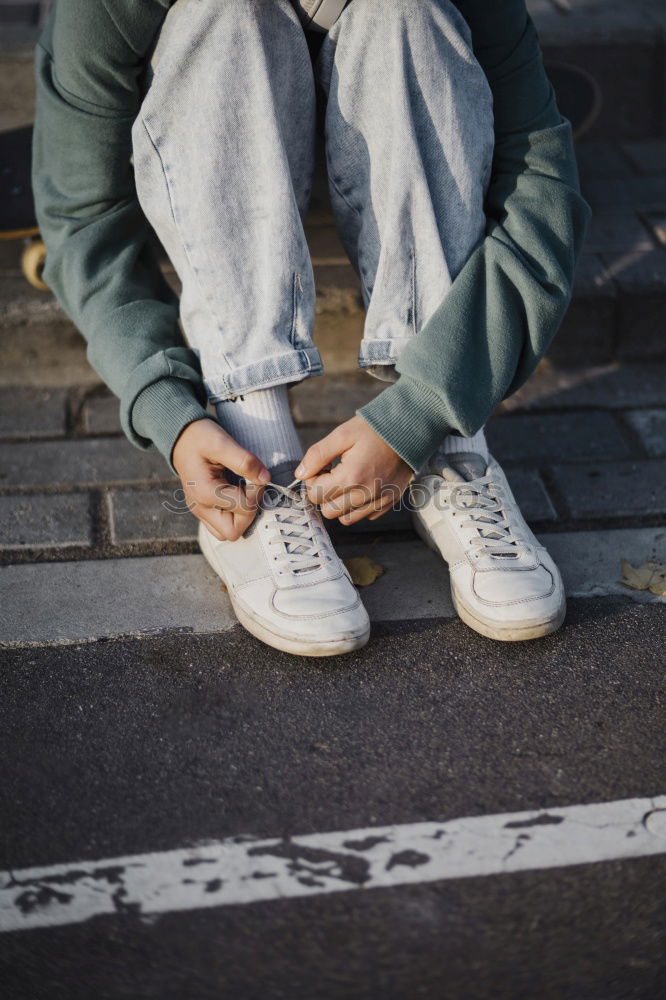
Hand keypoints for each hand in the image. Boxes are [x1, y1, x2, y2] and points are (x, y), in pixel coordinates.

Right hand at [172, 418, 269, 540]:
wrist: (181, 437)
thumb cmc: (200, 437)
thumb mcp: (222, 442)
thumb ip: (244, 461)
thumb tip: (265, 478)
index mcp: (204, 493)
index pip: (244, 508)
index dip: (257, 492)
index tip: (255, 475)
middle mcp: (200, 507)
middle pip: (234, 532)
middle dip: (249, 512)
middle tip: (249, 488)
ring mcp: (200, 511)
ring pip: (228, 533)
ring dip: (241, 516)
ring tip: (242, 492)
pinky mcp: (204, 510)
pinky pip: (222, 525)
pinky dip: (234, 515)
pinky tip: (235, 493)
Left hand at [295, 415, 412, 524]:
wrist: (410, 430)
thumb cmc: (374, 429)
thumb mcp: (342, 434)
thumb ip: (317, 454)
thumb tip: (300, 473)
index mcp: (352, 476)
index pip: (316, 495)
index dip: (312, 481)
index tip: (322, 468)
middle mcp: (366, 493)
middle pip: (328, 512)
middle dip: (324, 495)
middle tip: (331, 475)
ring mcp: (380, 500)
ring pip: (346, 519)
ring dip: (340, 504)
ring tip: (346, 482)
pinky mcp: (390, 502)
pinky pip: (366, 516)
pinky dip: (359, 506)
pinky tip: (362, 485)